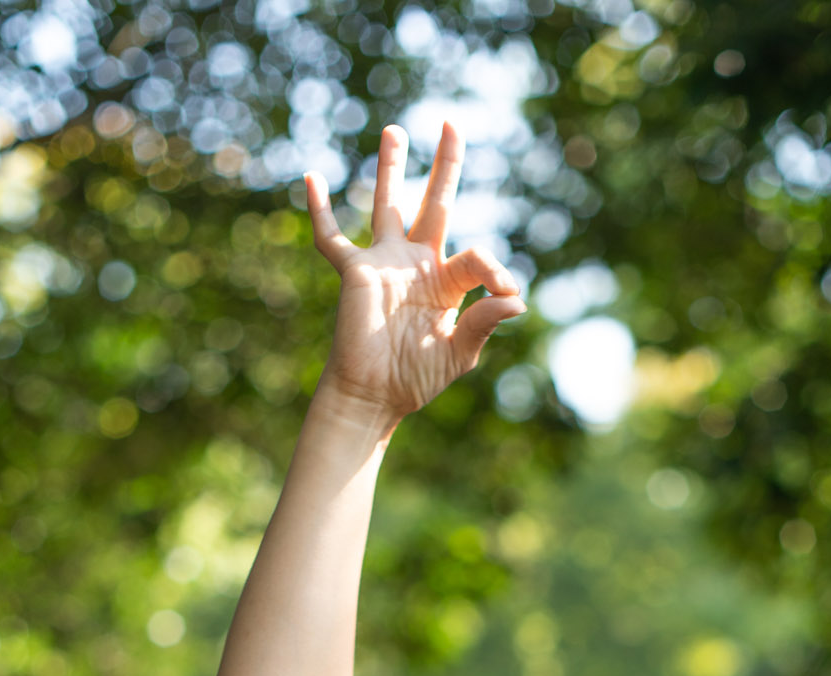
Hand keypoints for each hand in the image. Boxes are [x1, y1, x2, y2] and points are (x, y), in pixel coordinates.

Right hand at [305, 122, 525, 427]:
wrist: (374, 396)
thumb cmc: (416, 379)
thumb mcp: (459, 354)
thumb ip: (484, 323)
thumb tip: (517, 299)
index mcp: (447, 283)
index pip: (476, 257)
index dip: (495, 268)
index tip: (506, 290)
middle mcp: (417, 264)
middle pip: (435, 203)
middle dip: (445, 165)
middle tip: (453, 123)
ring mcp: (385, 263)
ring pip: (389, 204)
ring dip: (390, 168)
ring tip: (394, 130)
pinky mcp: (354, 272)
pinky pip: (331, 238)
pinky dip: (320, 211)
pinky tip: (312, 178)